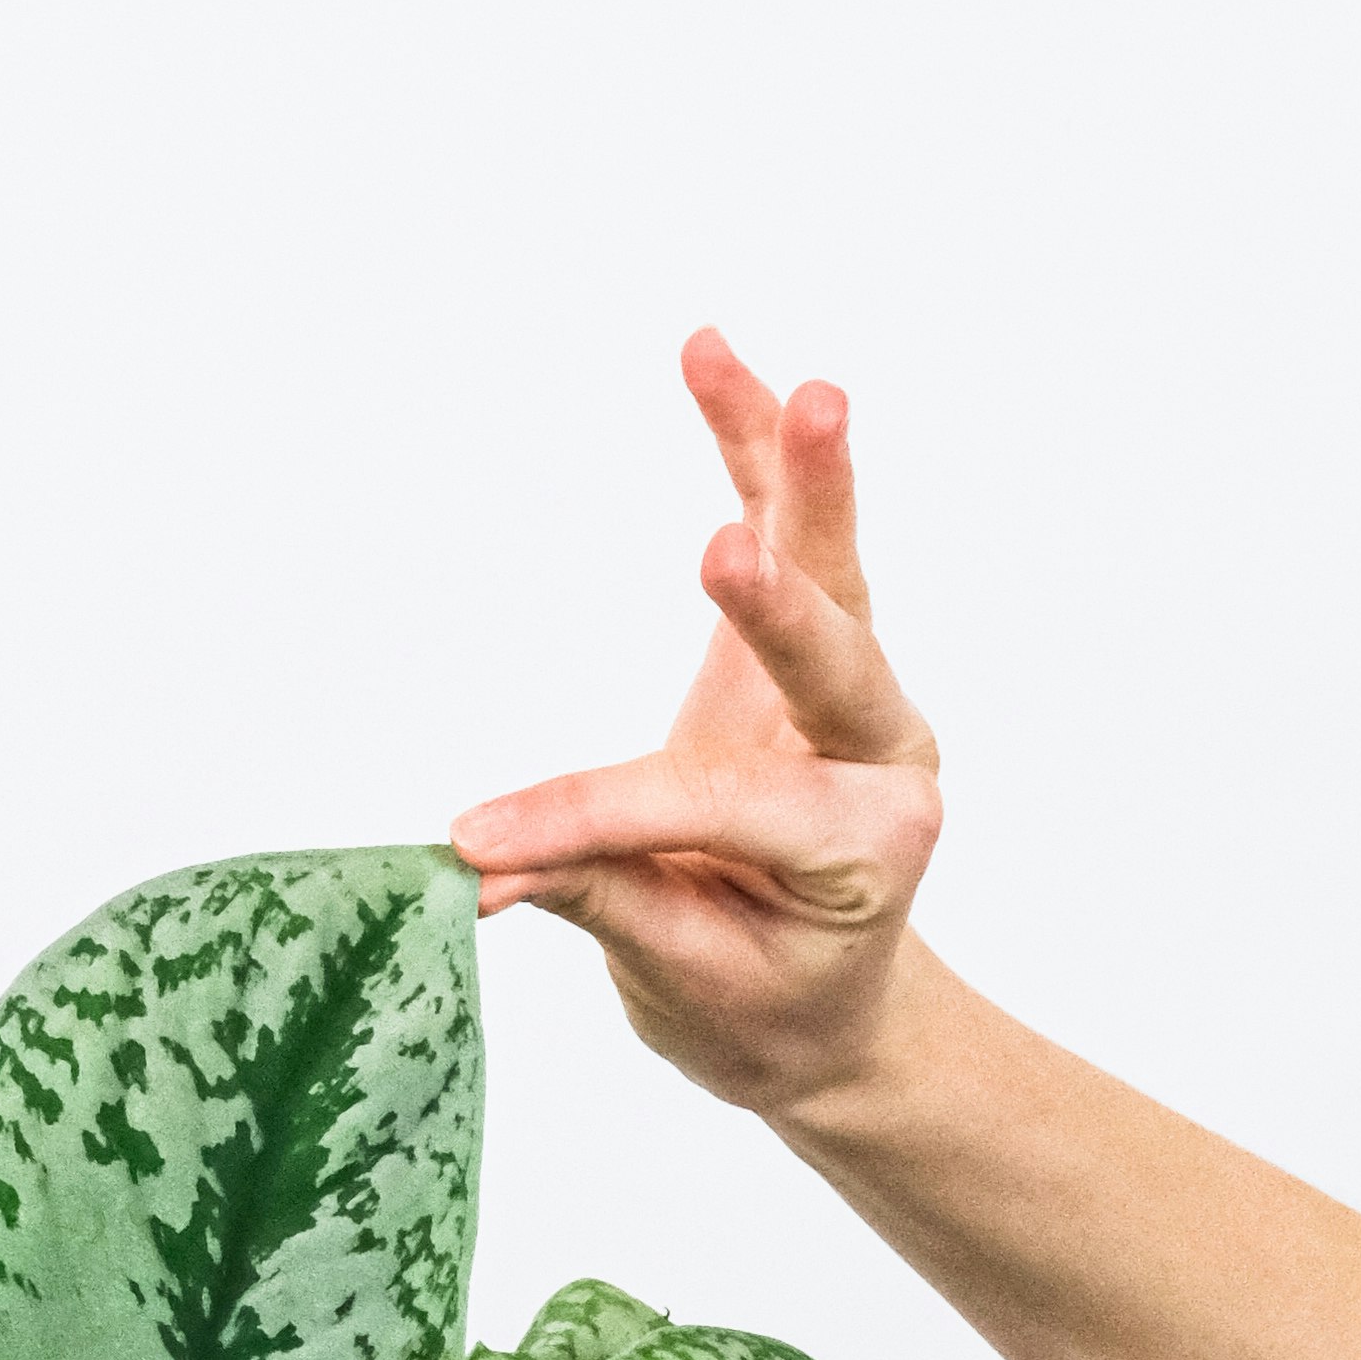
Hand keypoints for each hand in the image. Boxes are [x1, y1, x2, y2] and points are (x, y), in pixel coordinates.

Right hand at [450, 331, 945, 1119]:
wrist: (826, 1006)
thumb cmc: (762, 1001)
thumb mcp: (685, 980)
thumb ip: (601, 895)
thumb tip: (485, 860)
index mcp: (863, 848)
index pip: (712, 811)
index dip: (588, 822)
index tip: (481, 843)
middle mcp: (879, 752)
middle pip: (828, 666)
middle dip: (771, 610)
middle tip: (727, 556)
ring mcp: (850, 686)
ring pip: (830, 569)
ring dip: (800, 475)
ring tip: (802, 390)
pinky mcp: (807, 638)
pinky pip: (786, 525)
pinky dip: (752, 441)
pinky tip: (710, 353)